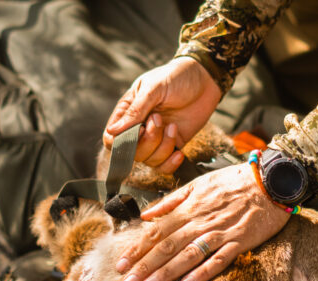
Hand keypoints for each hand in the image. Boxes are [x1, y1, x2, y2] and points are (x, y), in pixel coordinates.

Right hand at [104, 57, 221, 174]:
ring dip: (163, 147)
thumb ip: (135, 111)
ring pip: (149, 160)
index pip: (111, 138)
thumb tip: (112, 131)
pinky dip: (171, 164)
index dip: (123, 141)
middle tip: (160, 118)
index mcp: (127, 111)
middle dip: (149, 140)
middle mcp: (139, 128)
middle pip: (132, 153)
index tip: (141, 128)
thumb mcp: (153, 88)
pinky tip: (180, 152)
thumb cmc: (176, 77)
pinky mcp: (172, 145)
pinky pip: (164, 166)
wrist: (205, 79)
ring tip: (173, 127)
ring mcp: (156, 138)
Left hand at [116, 163, 290, 280]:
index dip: (137, 249)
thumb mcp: (198, 184)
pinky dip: (203, 271)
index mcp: (189, 208)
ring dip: (167, 272)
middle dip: (144, 266)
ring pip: (188, 255)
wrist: (270, 180)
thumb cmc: (233, 182)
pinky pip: (219, 259)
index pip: (156, 232)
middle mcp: (200, 222)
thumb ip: (171, 201)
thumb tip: (146, 215)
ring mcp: (220, 233)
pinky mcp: (240, 242)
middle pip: (167, 246)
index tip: (120, 264)